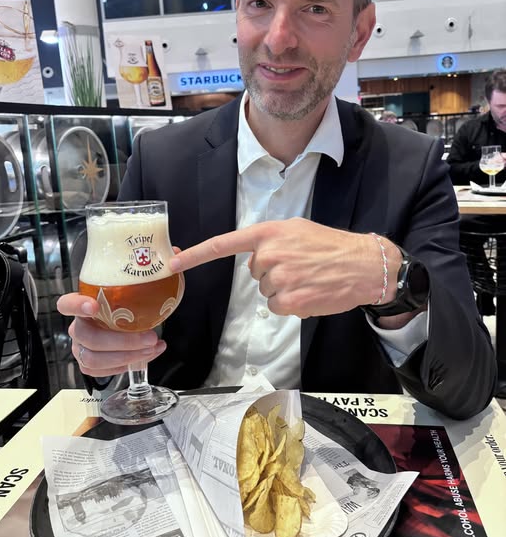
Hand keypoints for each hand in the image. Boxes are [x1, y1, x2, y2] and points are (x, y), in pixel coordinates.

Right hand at [56, 293, 166, 376]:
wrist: (129, 323)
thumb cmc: (128, 307)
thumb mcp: (133, 293)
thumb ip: (142, 284)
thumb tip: (170, 272)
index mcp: (82, 305)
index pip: (67, 304)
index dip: (77, 306)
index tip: (94, 306)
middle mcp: (78, 326)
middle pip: (89, 337)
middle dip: (122, 341)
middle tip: (149, 338)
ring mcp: (80, 347)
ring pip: (93, 358)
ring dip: (127, 357)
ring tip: (151, 349)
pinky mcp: (87, 363)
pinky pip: (100, 371)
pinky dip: (125, 366)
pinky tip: (144, 357)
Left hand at [169, 218, 401, 318]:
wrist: (364, 264)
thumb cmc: (331, 246)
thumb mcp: (297, 229)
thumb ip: (270, 240)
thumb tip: (255, 260)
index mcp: (269, 233)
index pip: (224, 244)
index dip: (196, 254)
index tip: (172, 261)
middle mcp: (270, 254)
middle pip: (254, 273)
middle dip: (272, 273)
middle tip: (299, 266)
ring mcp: (279, 279)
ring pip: (266, 292)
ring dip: (283, 289)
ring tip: (308, 278)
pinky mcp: (290, 301)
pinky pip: (278, 306)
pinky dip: (291, 304)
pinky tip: (310, 293)